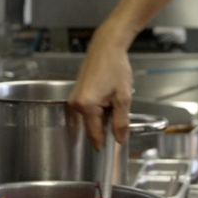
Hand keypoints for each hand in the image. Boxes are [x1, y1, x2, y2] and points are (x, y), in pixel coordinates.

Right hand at [68, 31, 133, 148]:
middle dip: (106, 123)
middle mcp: (76, 103)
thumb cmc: (114, 66)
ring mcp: (75, 97)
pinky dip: (99, 106)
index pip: (94, 134)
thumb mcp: (123, 98)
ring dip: (104, 114)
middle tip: (119, 110)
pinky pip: (89, 108)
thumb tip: (120, 139)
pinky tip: (108, 94)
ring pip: (91, 117)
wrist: (107, 46)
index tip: (110, 150)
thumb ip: (121, 122)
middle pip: (93, 126)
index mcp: (86, 106)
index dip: (104, 143)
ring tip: (114, 97)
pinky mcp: (77, 92)